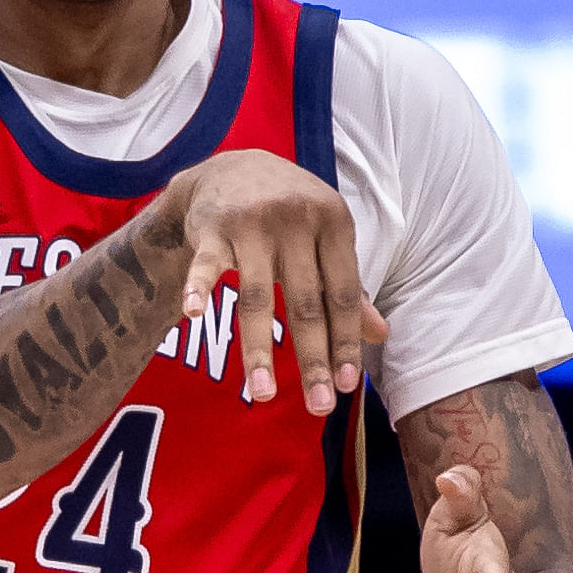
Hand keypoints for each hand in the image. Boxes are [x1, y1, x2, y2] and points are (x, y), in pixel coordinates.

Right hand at [171, 150, 388, 413]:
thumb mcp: (327, 240)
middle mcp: (297, 220)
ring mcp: (253, 223)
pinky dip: (197, 286)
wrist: (232, 165)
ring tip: (263, 395)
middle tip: (320, 407)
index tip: (348, 387)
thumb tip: (381, 336)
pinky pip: (205, 264)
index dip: (346, 342)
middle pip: (306, 304)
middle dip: (313, 360)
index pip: (343, 295)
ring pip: (256, 297)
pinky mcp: (213, 228)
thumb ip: (350, 288)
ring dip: (259, 350)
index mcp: (334, 222)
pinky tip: (192, 313)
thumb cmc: (291, 213)